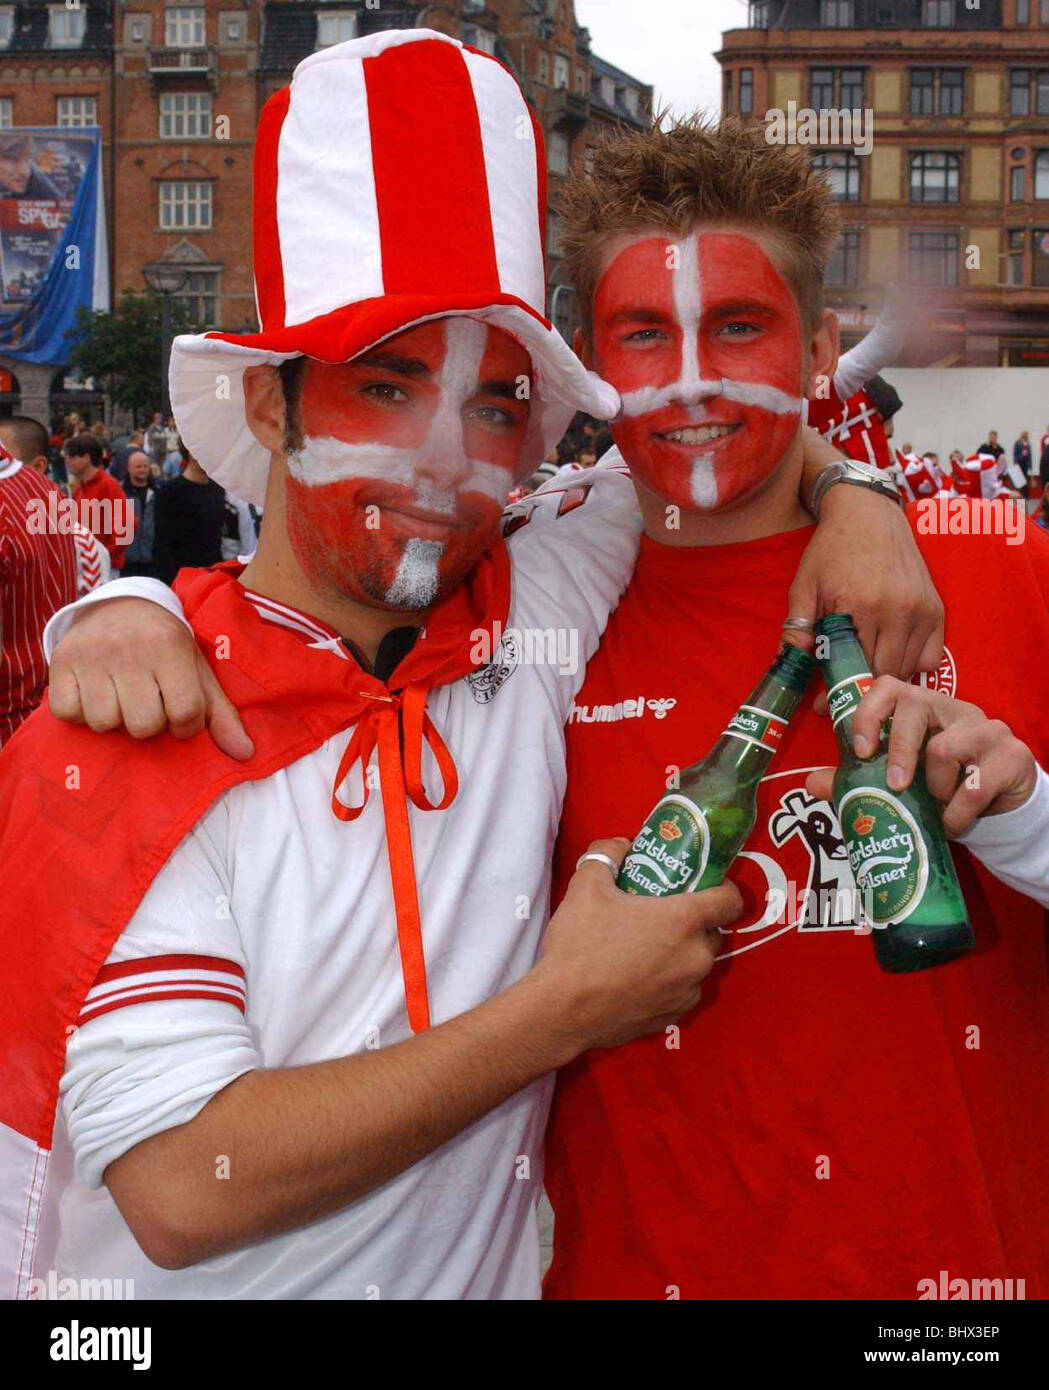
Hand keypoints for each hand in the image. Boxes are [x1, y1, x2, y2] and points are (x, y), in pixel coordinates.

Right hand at [48, 598, 254, 759]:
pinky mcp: (61, 661)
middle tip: (148, 703)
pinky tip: (93, 694)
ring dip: (114, 720)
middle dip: (149, 723)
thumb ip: (220, 713)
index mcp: (171, 648)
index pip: (185, 713)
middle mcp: (130, 649)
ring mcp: (92, 655)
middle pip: (143, 725)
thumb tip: (244, 754)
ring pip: (104, 723)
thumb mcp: (197, 669)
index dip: (186, 725)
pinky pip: (68, 713)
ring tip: (121, 697)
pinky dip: (79, 712)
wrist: (121, 604)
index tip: (180, 714)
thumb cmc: (165, 645)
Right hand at [538, 837, 741, 1050]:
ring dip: (682, 953)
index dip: (723, 888)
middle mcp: (695, 957)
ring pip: (698, 963)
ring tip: (648, 948)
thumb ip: (606, 855)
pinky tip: (640, 977)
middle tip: (664, 914)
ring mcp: (687, 990)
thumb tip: (621, 845)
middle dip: (696, 922)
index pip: (731, 900)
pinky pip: (683, 990)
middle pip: (714, 932)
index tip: (704, 885)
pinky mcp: (674, 1015)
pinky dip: (670, 981)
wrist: (562, 1009)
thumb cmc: (579, 945)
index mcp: (683, 921)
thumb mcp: (586, 887)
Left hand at [788, 429, 944, 682]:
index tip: (824, 705)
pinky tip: (890, 660)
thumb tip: (786, 663)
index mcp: (862, 606)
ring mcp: (922, 611)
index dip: (839, 692)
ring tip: (863, 679)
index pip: (855, 668)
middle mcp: (899, 611)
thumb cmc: (833, 548)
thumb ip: (796, 626)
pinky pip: (931, 657)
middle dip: (862, 691)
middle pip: (885, 674)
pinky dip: (912, 666)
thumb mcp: (805, 585)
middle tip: (842, 697)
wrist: (870, 513)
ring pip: (910, 670)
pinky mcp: (936, 609)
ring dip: (887, 680)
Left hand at [805, 677, 1036, 836]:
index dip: (869, 712)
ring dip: (935, 789)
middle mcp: (953, 709)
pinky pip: (975, 785)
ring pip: (945, 747)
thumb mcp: (900, 782)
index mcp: (922, 708)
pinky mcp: (1012, 756)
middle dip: (900, 749)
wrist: (1000, 809)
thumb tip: (811, 783)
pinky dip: (958, 812)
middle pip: (916, 705)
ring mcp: (987, 729)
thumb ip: (857, 781)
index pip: (889, 686)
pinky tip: (955, 821)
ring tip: (937, 807)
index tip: (861, 750)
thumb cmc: (943, 787)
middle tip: (896, 785)